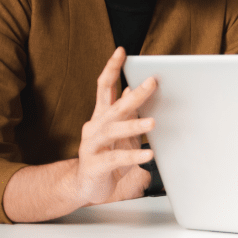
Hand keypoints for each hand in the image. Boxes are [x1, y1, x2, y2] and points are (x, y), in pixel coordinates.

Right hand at [75, 47, 156, 205]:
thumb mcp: (120, 131)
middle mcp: (94, 127)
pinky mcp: (95, 166)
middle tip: (152, 82)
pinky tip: (148, 154)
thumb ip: (125, 111)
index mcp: (101, 116)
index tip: (122, 51)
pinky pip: (115, 159)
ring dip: (134, 125)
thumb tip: (132, 88)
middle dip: (134, 94)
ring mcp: (92, 146)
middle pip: (114, 106)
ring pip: (112, 131)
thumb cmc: (108, 155)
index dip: (112, 68)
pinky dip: (133, 155)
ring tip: (153, 122)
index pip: (104, 87)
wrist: (84, 186)